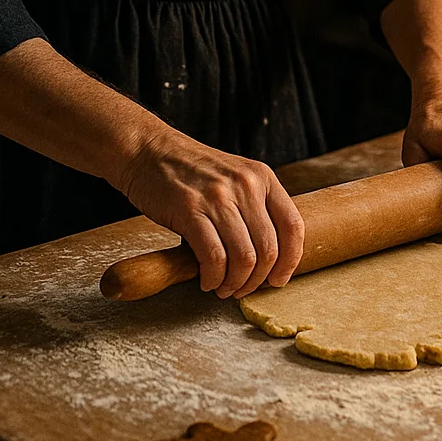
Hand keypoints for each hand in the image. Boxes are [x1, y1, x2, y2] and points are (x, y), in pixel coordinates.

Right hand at [117, 127, 303, 299]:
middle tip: (241, 289)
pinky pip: (214, 257)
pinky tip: (206, 280)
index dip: (290, 261)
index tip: (278, 280)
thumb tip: (269, 256)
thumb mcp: (234, 177)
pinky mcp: (189, 210)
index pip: (293, 226)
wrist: (148, 151)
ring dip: (234, 283)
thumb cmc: (190, 171)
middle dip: (256, 280)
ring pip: (244, 258)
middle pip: (269, 249)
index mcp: (262, 177)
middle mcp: (245, 185)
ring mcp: (218, 197)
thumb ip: (253, 206)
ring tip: (222, 287)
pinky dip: (213, 278)